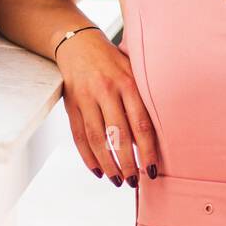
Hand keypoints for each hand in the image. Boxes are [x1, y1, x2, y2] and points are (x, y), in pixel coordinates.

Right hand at [55, 28, 158, 186]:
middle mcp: (106, 91)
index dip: (148, 149)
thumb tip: (155, 135)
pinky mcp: (71, 105)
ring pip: (97, 139)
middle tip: (135, 182)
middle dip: (128, 162)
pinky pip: (78, 136)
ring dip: (108, 164)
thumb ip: (143, 97)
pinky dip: (88, 156)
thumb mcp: (134, 70)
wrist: (78, 44)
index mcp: (128, 83)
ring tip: (117, 180)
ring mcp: (86, 98)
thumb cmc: (114, 61)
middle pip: (118, 135)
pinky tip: (98, 170)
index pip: (141, 123)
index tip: (153, 169)